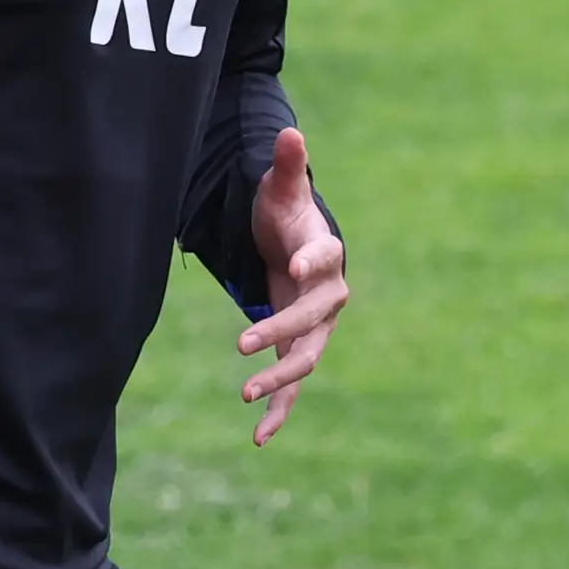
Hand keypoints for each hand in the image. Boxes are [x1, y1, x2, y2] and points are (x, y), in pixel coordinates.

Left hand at [235, 125, 349, 448]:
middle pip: (312, 320)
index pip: (323, 261)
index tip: (294, 269)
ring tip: (243, 394)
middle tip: (240, 344)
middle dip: (278, 332)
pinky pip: (294, 385)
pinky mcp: (299, 350)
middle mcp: (328, 297)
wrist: (296, 249)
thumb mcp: (282, 190)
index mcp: (324, 255)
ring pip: (304, 358)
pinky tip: (258, 438)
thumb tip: (288, 131)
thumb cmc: (287, 216)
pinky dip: (280, 410)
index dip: (311, 264)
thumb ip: (286, 166)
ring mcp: (316, 329)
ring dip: (278, 380)